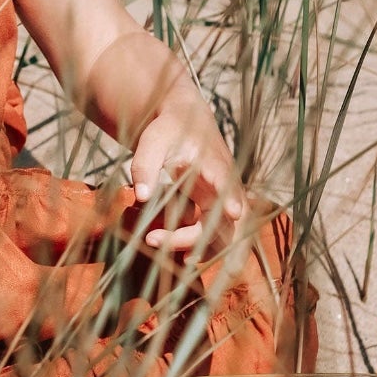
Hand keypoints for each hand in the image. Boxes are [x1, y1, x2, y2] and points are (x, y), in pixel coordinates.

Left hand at [128, 91, 245, 258]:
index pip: (226, 180)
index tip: (233, 212)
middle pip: (224, 218)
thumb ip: (145, 166)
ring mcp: (221, 197)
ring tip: (173, 256)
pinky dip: (202, 246)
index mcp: (213, 162)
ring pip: (224, 232)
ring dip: (202, 247)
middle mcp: (224, 184)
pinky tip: (182, 257)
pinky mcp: (213, 206)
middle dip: (197, 238)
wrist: (183, 120)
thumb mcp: (152, 141)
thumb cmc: (168, 130)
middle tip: (156, 240)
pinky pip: (214, 232)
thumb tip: (142, 197)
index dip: (230, 196)